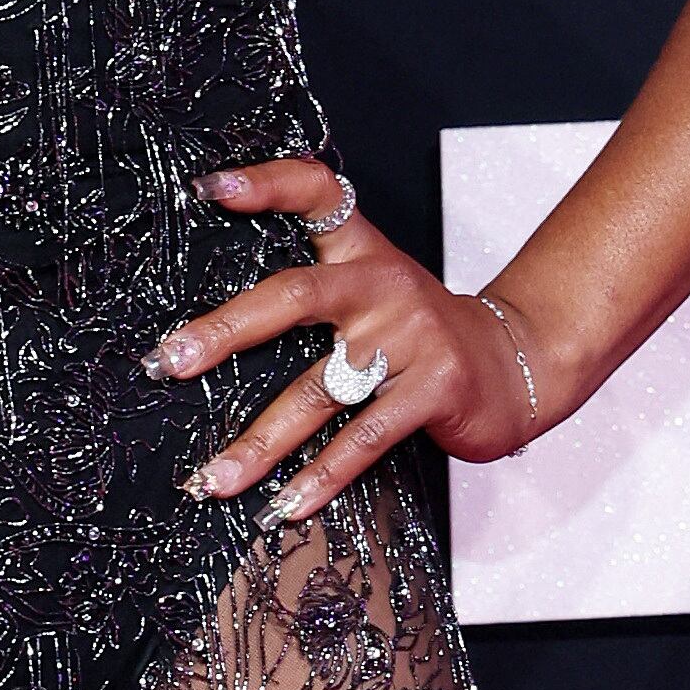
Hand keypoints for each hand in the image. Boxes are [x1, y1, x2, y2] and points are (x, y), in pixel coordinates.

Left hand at [143, 158, 546, 532]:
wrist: (518, 364)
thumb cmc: (425, 338)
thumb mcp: (377, 292)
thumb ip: (316, 288)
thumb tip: (211, 331)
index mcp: (364, 253)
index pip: (317, 193)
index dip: (265, 185)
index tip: (209, 188)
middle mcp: (383, 286)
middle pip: (295, 296)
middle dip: (226, 332)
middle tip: (171, 361)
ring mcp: (411, 338)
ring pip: (319, 390)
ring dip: (261, 442)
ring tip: (215, 478)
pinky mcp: (434, 390)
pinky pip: (364, 438)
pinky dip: (322, 477)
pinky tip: (287, 504)